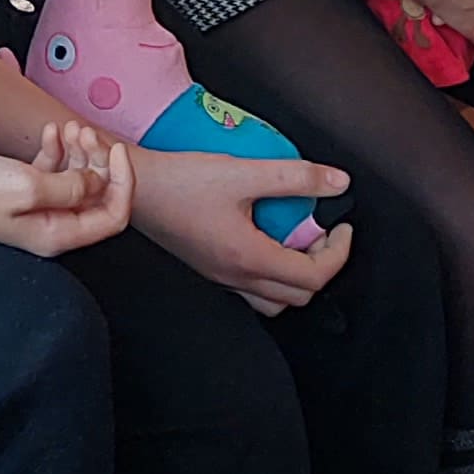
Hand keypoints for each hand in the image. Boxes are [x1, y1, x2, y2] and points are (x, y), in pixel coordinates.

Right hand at [0, 120, 134, 255]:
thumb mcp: (25, 185)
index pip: (112, 217)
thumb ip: (70, 187)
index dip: (121, 182)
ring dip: (78, 151)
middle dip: (99, 161)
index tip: (113, 149)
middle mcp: (46, 226)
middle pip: (95, 197)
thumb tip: (98, 183)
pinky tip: (48, 132)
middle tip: (85, 129)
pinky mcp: (12, 191)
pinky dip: (55, 151)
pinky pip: (48, 173)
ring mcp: (29, 209)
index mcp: (54, 234)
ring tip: (66, 125)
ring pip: (73, 181)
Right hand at [125, 138, 351, 316]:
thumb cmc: (181, 182)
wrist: (131, 189)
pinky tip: (264, 240)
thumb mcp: (243, 172)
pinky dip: (270, 273)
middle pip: (298, 296)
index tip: (342, 227)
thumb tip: (338, 182)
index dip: (338, 253)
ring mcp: (219, 277)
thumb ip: (295, 177)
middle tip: (323, 233)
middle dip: (321, 266)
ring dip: (295, 277)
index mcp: (248, 259)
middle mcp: (235, 278)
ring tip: (295, 242)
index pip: (313, 277)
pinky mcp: (207, 269)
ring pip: (273, 301)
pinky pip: (250, 289)